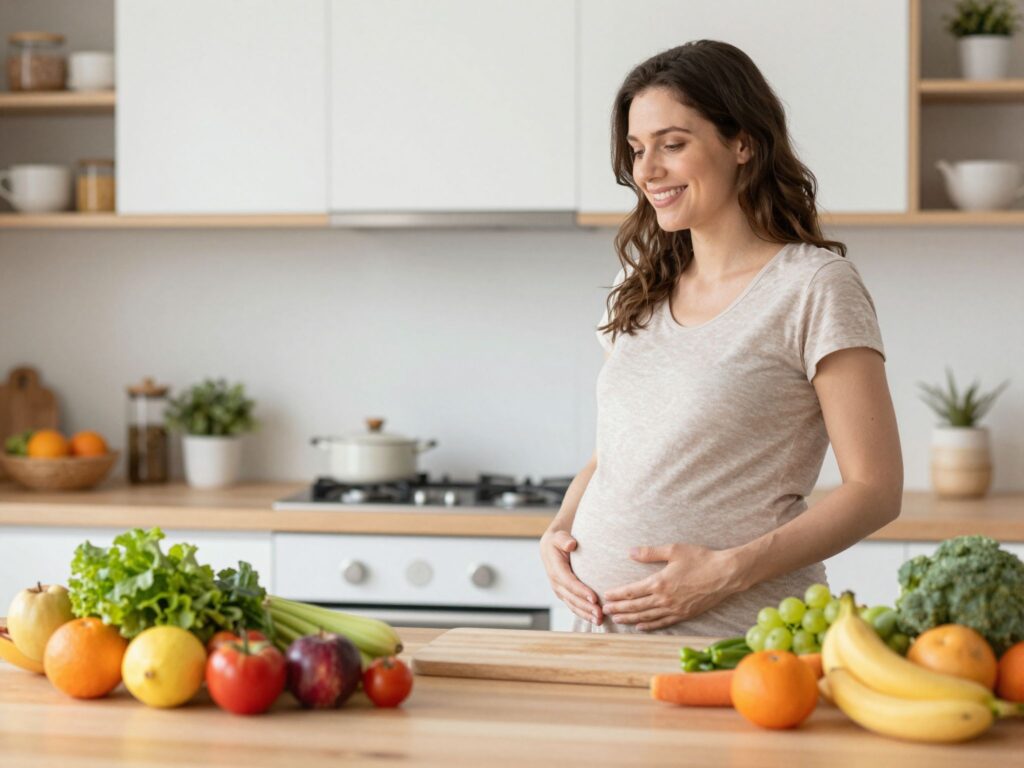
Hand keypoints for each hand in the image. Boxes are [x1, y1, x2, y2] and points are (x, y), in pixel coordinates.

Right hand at [539, 530, 602, 624]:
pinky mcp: (565, 595)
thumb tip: (571, 544)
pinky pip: (574, 606)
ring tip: (600, 621)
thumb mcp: (559, 536)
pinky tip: (595, 620)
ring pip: (573, 605)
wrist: (551, 547)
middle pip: (572, 598)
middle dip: (586, 607)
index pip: (569, 582)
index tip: (594, 598)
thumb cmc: (559, 540)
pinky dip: (584, 614)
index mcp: (555, 569)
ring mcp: (560, 590)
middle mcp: (556, 582)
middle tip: (600, 614)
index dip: (581, 591)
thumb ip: (564, 539)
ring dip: (586, 614)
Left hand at [602, 542, 739, 630]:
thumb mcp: (674, 550)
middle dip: (618, 609)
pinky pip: (662, 623)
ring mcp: (674, 609)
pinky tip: (640, 627)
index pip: (631, 592)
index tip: (605, 596)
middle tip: (605, 610)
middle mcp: (664, 599)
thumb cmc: (701, 559)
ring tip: (618, 619)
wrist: (726, 574)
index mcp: (659, 582)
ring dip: (630, 618)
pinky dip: (649, 626)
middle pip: (635, 607)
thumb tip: (630, 552)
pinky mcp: (685, 614)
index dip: (617, 595)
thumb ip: (650, 553)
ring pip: (647, 617)